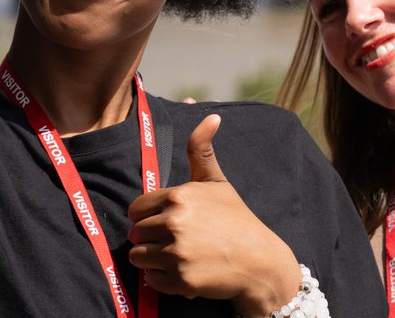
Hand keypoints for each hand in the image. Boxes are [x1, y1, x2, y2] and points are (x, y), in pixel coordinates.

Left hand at [127, 115, 301, 315]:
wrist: (258, 261)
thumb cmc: (236, 219)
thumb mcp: (218, 182)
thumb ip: (202, 150)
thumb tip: (212, 115)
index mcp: (180, 196)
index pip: (136, 209)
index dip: (149, 216)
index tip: (168, 221)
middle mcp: (175, 223)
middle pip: (136, 234)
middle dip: (151, 239)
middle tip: (178, 240)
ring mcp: (177, 253)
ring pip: (139, 258)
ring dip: (154, 260)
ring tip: (180, 255)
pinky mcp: (179, 280)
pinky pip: (152, 280)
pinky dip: (164, 280)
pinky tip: (185, 271)